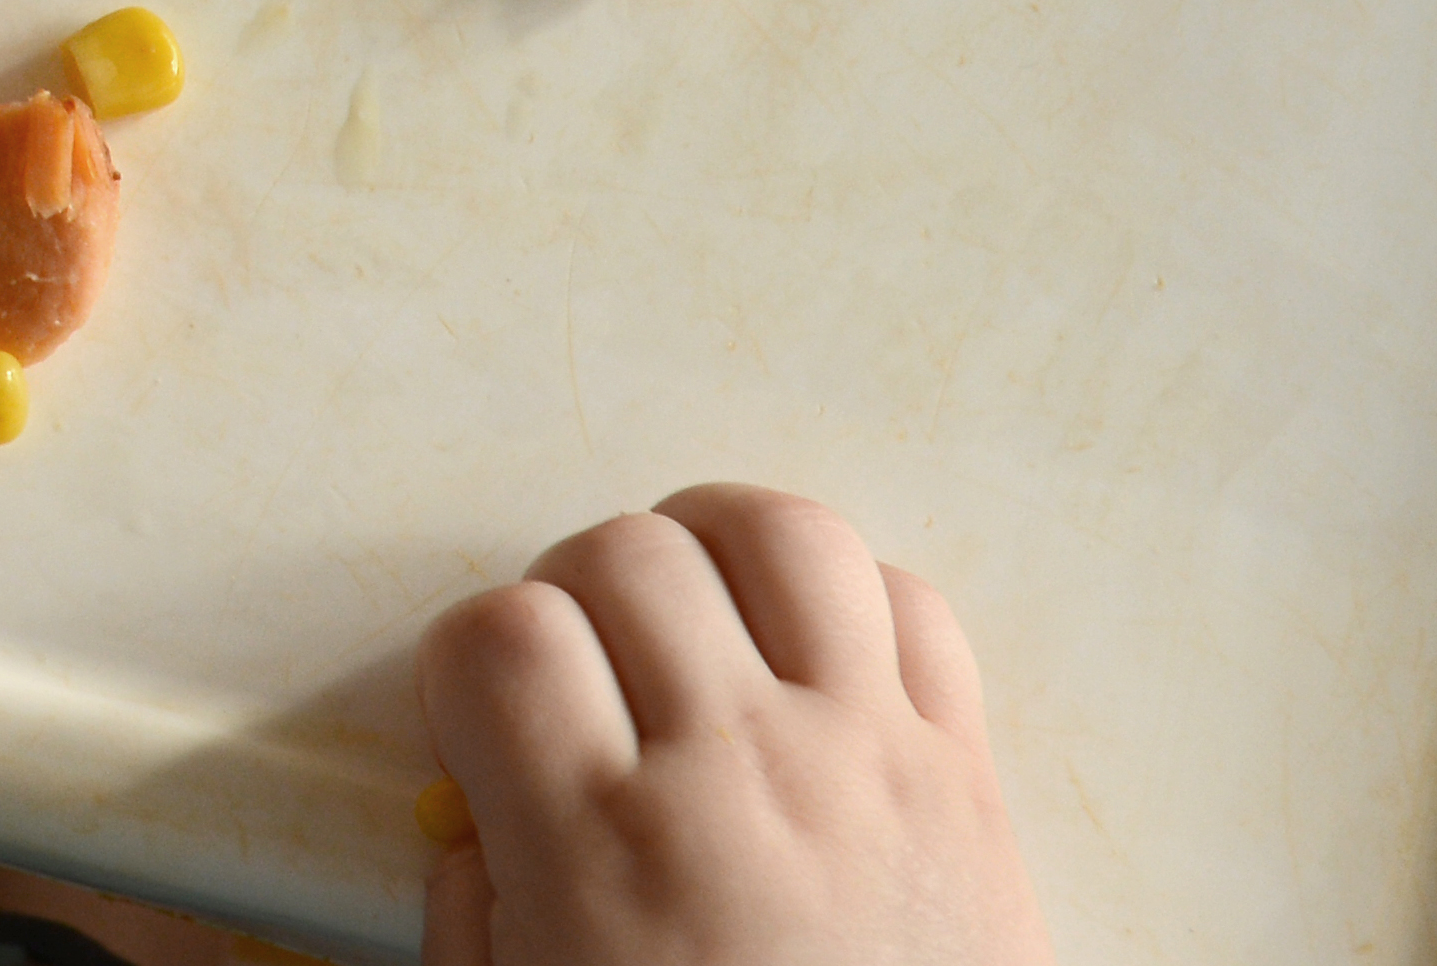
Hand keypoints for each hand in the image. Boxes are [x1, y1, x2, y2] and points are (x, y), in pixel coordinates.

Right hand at [417, 485, 1049, 965]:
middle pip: (625, 553)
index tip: (484, 717)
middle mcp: (737, 774)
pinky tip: (809, 661)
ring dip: (713, 548)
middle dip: (577, 595)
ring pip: (780, 534)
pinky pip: (915, 607)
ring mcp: (865, 760)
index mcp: (606, 845)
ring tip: (695, 612)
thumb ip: (478, 903)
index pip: (500, 632)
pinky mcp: (966, 776)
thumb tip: (480, 801)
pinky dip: (853, 601)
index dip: (470, 661)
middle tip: (585, 674)